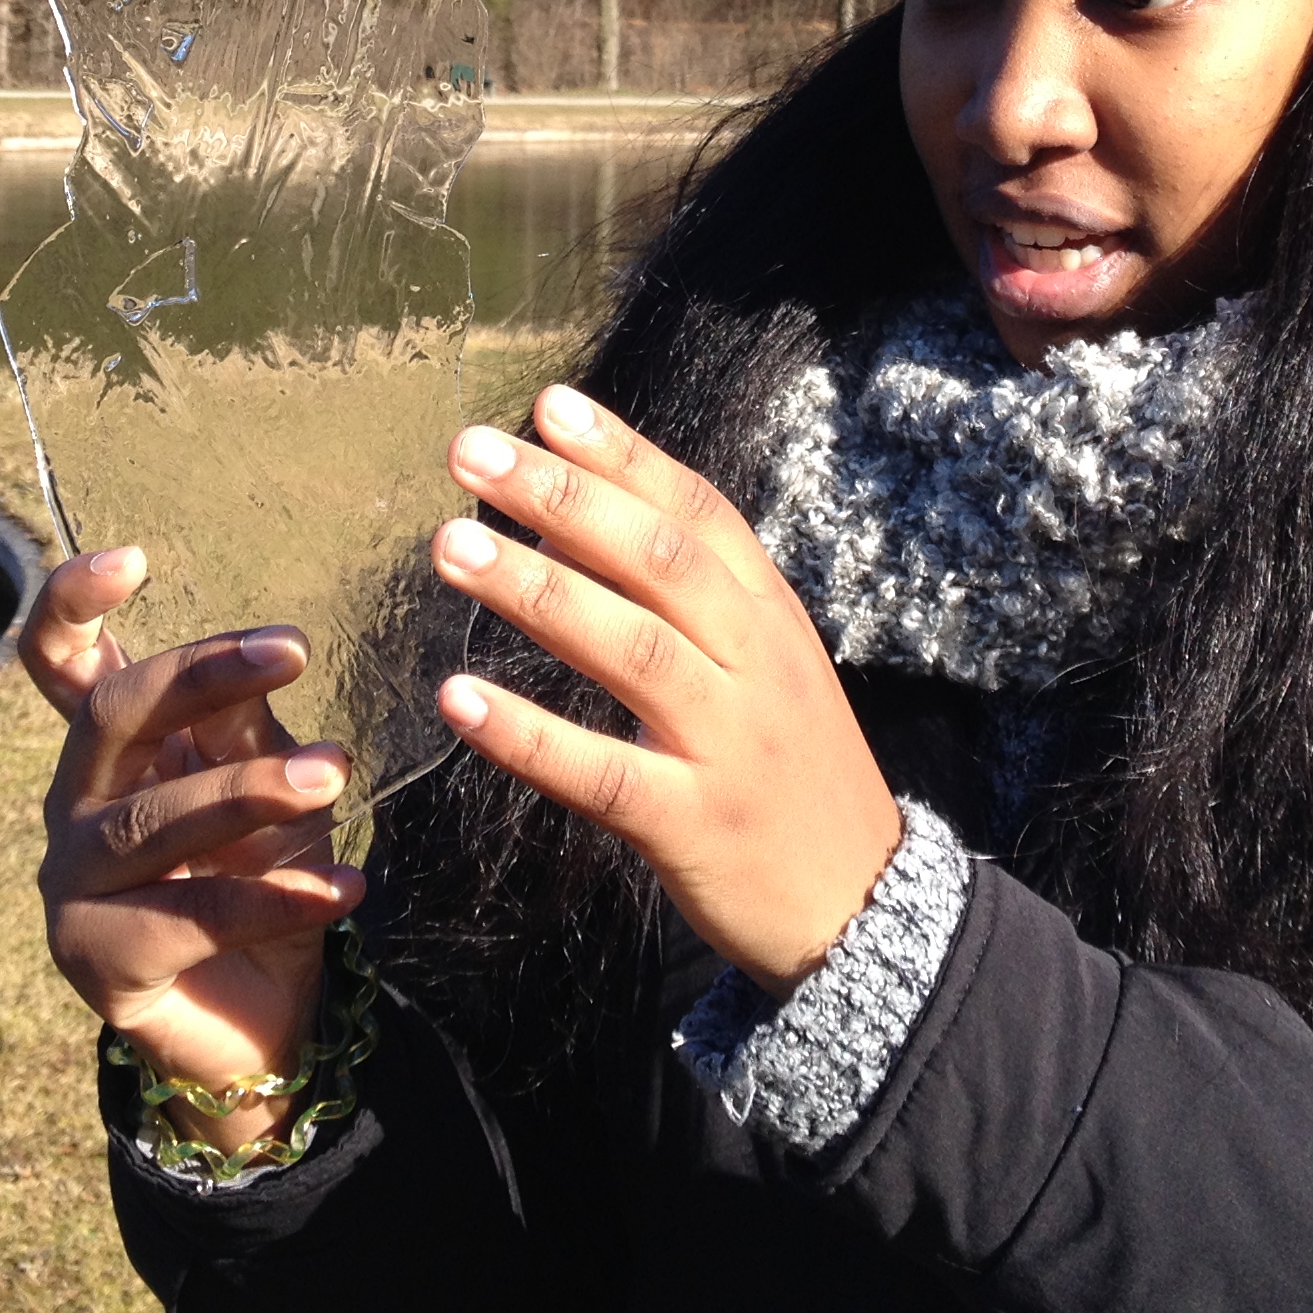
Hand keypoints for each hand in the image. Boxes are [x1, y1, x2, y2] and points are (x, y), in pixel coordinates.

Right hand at [21, 548, 363, 1148]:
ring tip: (334, 776)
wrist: (266, 1018)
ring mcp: (75, 886)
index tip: (132, 557)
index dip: (72, 605)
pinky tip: (349, 888)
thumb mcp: (267, 783)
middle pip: (111, 717)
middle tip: (296, 652)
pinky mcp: (100, 963)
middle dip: (201, 675)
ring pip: (153, 822)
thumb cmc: (263, 878)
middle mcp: (75, 807)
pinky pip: (193, 918)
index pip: (59, 662)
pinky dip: (278, 899)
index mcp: (109, 749)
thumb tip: (260, 659)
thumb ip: (246, 727)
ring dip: (251, 792)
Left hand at [432, 386, 902, 989]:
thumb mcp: (763, 664)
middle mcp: (756, 664)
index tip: (548, 405)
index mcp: (769, 615)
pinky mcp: (694, 825)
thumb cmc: (785, 769)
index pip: (698, 511)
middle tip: (470, 451)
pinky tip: (460, 700)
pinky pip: (604, 773)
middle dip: (563, 497)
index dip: (624, 454)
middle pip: (660, 561)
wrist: (862, 906)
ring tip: (451, 546)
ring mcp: (729, 744)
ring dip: (537, 590)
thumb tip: (566, 517)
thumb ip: (685, 595)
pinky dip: (530, 735)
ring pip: (632, 649)